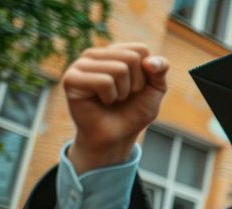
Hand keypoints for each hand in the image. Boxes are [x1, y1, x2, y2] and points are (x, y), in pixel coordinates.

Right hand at [63, 43, 168, 173]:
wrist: (117, 135)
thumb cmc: (133, 111)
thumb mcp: (155, 88)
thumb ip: (160, 69)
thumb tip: (148, 61)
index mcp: (113, 52)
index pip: (141, 49)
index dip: (147, 73)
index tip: (137, 87)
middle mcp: (95, 54)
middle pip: (131, 58)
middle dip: (136, 83)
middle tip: (124, 96)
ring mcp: (81, 64)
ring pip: (119, 69)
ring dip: (123, 91)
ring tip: (113, 99)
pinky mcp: (71, 79)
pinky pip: (104, 81)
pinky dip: (110, 96)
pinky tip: (102, 101)